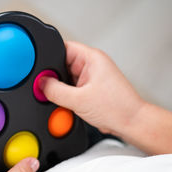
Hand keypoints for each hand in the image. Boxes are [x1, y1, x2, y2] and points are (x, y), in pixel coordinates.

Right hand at [39, 41, 171, 153]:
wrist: (131, 124)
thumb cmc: (117, 108)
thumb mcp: (78, 100)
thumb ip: (55, 90)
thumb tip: (40, 84)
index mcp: (92, 58)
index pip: (62, 48)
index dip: (48, 57)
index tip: (40, 71)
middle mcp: (92, 65)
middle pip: (61, 64)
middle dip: (53, 77)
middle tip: (50, 90)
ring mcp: (91, 77)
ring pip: (65, 78)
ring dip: (60, 89)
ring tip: (66, 99)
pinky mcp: (90, 89)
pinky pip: (71, 88)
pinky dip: (66, 96)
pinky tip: (69, 104)